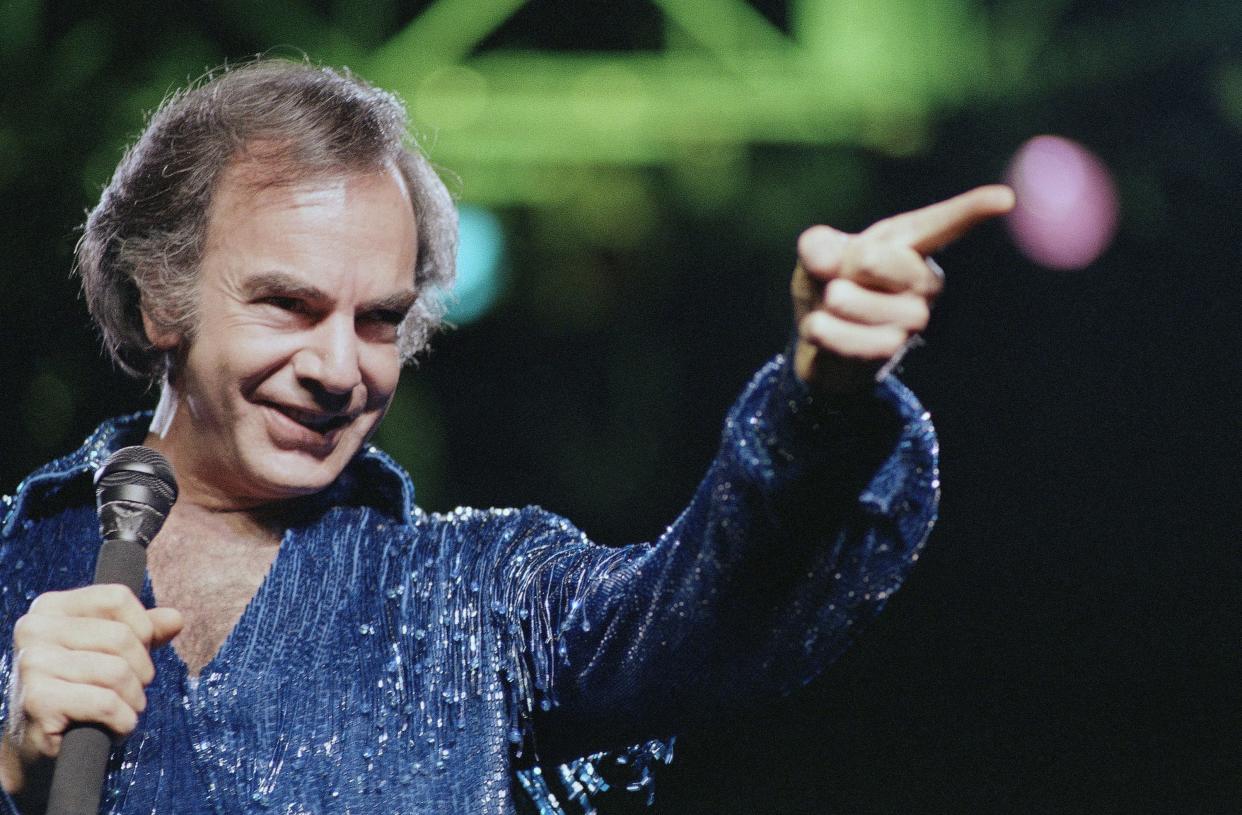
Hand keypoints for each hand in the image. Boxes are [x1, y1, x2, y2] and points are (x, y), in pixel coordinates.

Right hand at [0, 586, 181, 796]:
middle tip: (129, 692)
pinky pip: (107, 704)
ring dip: (133, 701)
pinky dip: (123, 722)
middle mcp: (35, 629)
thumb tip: (175, 619)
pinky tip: (111, 729)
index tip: (135, 655)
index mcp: (51, 608)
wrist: (36, 745)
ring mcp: (33, 664)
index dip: (142, 629)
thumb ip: (143, 632)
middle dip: (141, 671)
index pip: (117, 598)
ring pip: (118, 672)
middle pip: (121, 637)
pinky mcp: (38, 700)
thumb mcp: (110, 653)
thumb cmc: (78, 692)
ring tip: (120, 712)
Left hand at [791, 185, 1014, 395]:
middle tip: (837, 276)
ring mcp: (911, 319)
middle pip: (889, 264)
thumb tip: (828, 262)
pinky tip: (817, 326)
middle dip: (855, 267)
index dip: (971, 210)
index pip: (941, 225)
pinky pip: (858, 340)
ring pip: (876, 307)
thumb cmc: (828, 283)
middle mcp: (922, 282)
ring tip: (829, 303)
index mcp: (907, 245)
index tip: (1004, 199)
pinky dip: (826, 331)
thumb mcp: (818, 255)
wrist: (818, 338)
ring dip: (838, 302)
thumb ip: (819, 246)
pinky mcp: (890, 351)